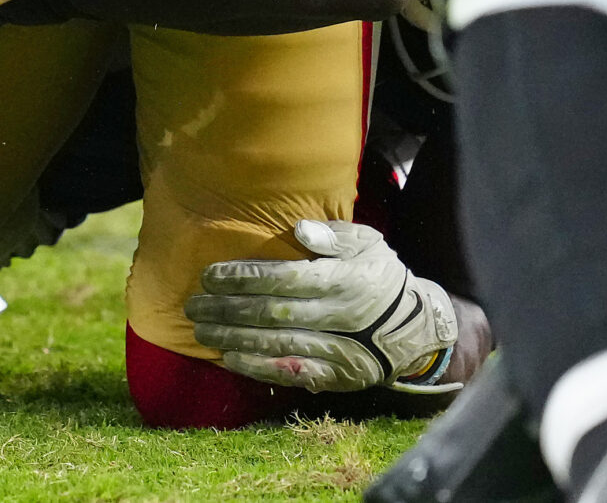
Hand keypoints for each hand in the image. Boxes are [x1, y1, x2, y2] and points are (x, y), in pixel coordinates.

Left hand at [185, 219, 459, 393]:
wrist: (415, 329)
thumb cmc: (380, 276)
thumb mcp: (368, 243)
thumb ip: (334, 235)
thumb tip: (300, 229)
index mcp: (341, 280)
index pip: (283, 278)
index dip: (244, 278)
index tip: (210, 275)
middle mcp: (336, 316)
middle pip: (272, 313)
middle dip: (227, 309)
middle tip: (192, 304)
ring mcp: (336, 350)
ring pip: (276, 344)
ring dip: (233, 338)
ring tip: (201, 330)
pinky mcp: (335, 376)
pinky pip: (292, 374)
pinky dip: (258, 368)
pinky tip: (230, 359)